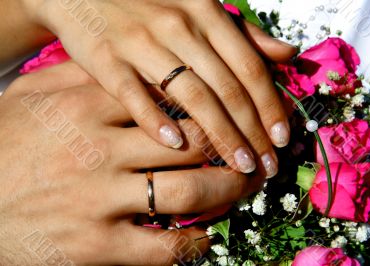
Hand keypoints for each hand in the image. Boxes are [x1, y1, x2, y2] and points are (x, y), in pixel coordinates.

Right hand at [0, 65, 253, 264]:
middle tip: (254, 154)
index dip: (212, 109)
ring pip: (188, 192)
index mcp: (89, 108)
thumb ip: (79, 80)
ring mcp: (99, 199)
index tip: (234, 115)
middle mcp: (100, 150)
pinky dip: (192, 242)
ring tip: (244, 187)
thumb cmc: (3, 147)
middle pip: (192, 144)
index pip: (172, 101)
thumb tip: (128, 74)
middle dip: (233, 149)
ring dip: (228, 191)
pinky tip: (204, 236)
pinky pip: (162, 246)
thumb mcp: (33, 98)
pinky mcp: (94, 246)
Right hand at [23, 0, 295, 176]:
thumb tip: (287, 53)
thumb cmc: (150, 4)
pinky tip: (175, 146)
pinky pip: (134, 94)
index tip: (283, 139)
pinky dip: (155, 120)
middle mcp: (180, 27)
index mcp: (206, 14)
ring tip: (239, 166)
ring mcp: (142, 43)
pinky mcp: (107, 59)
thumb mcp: (201, 8)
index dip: (270, 106)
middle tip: (268, 165)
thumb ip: (245, 33)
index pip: (249, 68)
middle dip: (252, 132)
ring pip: (191, 95)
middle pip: (226, 88)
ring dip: (220, 135)